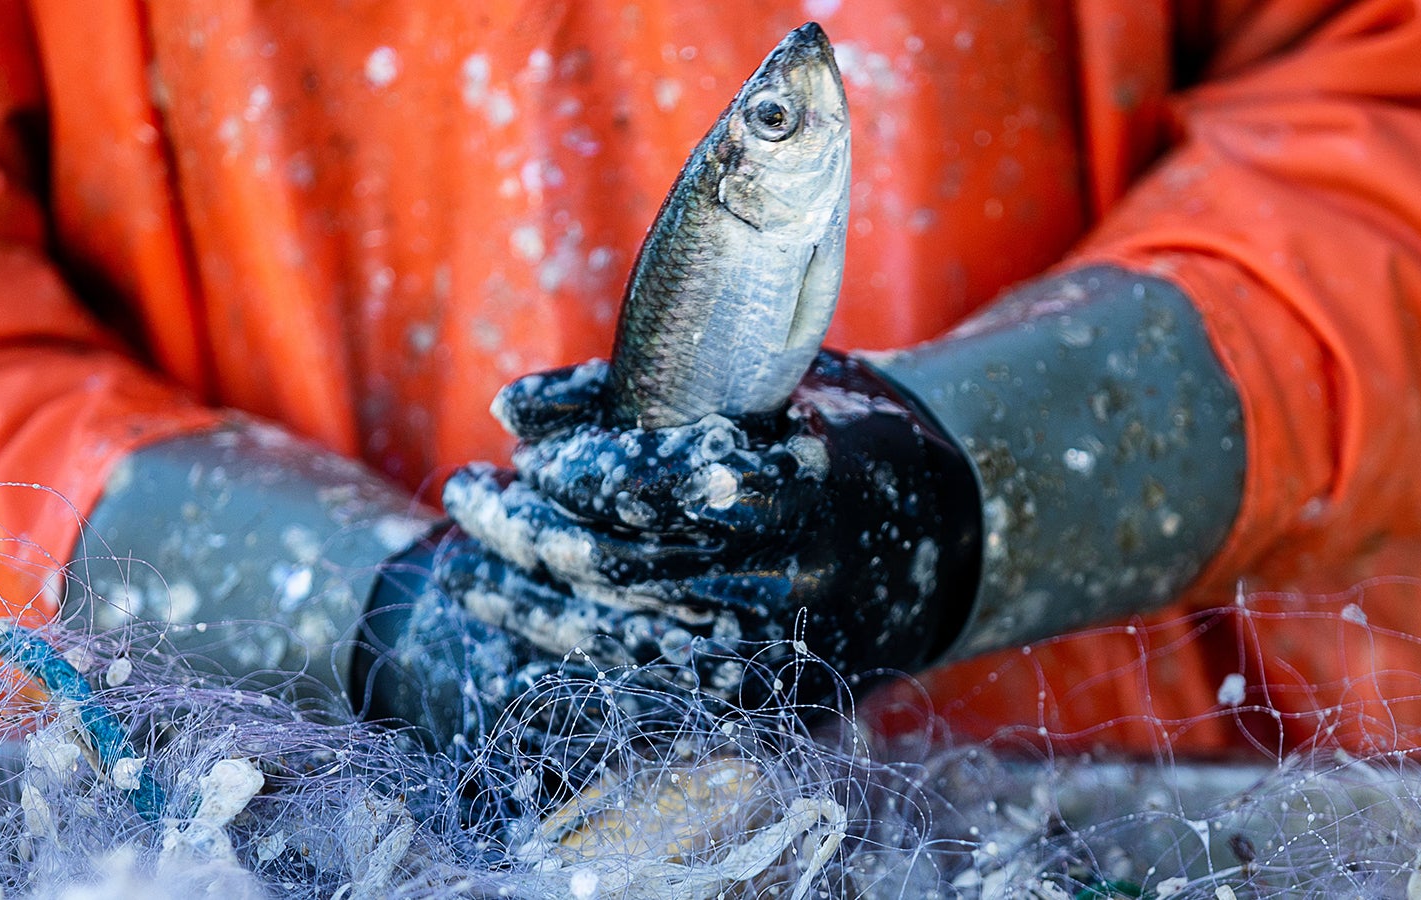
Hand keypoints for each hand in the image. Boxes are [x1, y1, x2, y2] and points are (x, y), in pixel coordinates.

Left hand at [440, 351, 981, 711]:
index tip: (527, 456)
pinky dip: (573, 659)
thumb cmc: (835, 436)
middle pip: (627, 567)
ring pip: (622, 640)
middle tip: (468, 496)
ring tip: (467, 565)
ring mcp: (785, 652)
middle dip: (526, 533)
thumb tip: (509, 408)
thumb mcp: (763, 385)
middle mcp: (798, 577)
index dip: (583, 471)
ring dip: (528, 603)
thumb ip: (641, 391)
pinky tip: (521, 628)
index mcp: (806, 484)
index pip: (667, 484)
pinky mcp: (771, 699)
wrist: (952, 537)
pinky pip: (647, 691)